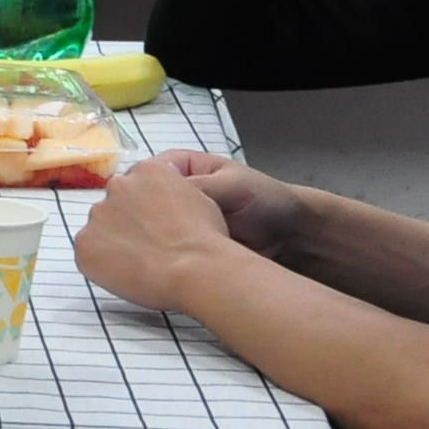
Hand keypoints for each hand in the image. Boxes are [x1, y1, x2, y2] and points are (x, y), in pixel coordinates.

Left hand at [75, 152, 246, 312]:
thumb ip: (173, 191)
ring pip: (100, 228)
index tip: (152, 225)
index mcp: (147, 170)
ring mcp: (98, 215)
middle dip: (126, 223)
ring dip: (113, 242)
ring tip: (140, 262)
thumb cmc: (204, 240)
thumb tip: (164, 201)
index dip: (144, 208)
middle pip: (115, 204)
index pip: (135, 184)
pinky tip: (127, 272)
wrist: (195, 268)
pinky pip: (88, 253)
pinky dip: (102, 264)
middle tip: (147, 245)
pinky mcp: (84, 244)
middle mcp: (118, 186)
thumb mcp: (199, 197)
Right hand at [153, 147, 307, 256]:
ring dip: (152, 239)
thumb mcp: (229, 185)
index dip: (138, 188)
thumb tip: (158, 191)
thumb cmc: (265, 200)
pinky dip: (162, 255)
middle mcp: (176, 193)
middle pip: (144, 202)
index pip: (146, 172)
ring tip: (157, 248)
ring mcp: (179, 222)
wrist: (291, 237)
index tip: (138, 205)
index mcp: (182, 168)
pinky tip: (163, 261)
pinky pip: (164, 249)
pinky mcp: (185, 247)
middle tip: (146, 232)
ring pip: (152, 229)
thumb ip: (195, 185)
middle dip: (143, 217)